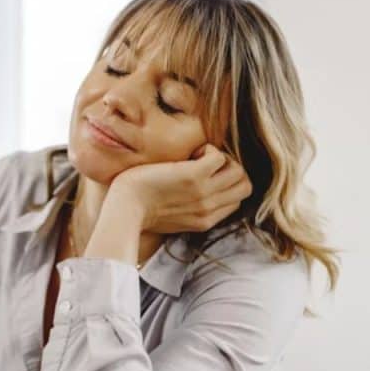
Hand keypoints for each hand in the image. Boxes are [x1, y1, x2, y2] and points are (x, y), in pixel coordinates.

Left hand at [110, 144, 251, 234]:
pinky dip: (208, 149)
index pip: (236, 201)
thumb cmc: (139, 210)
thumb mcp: (172, 218)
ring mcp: (204, 192)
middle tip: (206, 164)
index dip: (226, 184)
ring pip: (238, 171)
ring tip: (198, 158)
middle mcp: (209, 208)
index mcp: (205, 221)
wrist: (124, 211)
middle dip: (231, 170)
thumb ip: (189, 209)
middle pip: (245, 186)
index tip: (205, 177)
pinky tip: (191, 154)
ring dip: (221, 158)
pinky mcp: (194, 176)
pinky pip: (219, 156)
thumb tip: (193, 191)